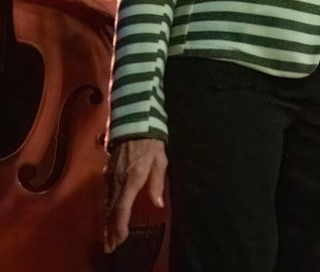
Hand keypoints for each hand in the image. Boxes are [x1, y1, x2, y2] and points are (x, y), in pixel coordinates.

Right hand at [105, 138, 167, 252]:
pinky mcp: (108, 173)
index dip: (120, 226)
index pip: (122, 208)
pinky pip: (107, 195)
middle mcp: (118, 181)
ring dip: (108, 222)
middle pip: (111, 211)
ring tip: (110, 237)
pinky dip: (108, 209)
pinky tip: (109, 217)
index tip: (120, 240)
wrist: (133, 125)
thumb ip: (157, 184)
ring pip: (107, 204)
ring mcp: (110, 177)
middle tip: (111, 247)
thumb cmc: (150, 144)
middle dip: (111, 230)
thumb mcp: (160, 162)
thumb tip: (158, 204)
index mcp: (132, 179)